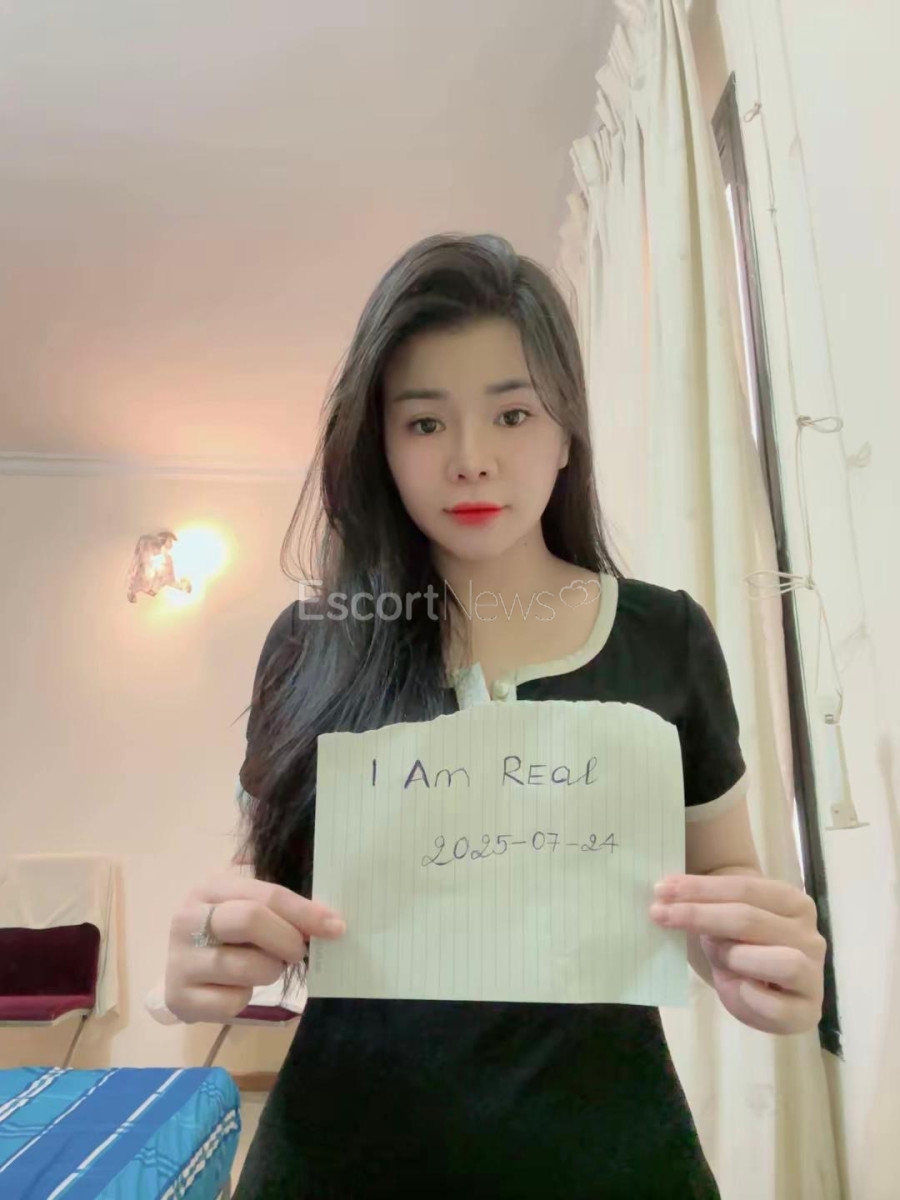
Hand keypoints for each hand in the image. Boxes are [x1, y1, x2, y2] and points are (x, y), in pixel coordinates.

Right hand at [165, 872, 345, 1023]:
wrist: (181, 970)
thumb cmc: (225, 933)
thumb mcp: (246, 905)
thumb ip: (281, 906)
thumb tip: (329, 918)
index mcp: (210, 888)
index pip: (266, 894)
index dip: (305, 912)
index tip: (336, 926)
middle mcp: (188, 919)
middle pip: (250, 920)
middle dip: (287, 939)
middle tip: (299, 952)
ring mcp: (181, 959)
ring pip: (246, 966)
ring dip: (270, 971)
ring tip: (266, 967)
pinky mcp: (179, 997)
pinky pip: (232, 1002)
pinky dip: (246, 998)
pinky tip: (239, 988)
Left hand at [649, 873, 826, 1033]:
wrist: (764, 989)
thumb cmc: (741, 946)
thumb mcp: (723, 922)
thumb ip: (708, 907)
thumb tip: (667, 896)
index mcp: (791, 902)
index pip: (744, 887)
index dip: (700, 888)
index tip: (661, 889)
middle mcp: (809, 934)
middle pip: (751, 918)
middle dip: (700, 915)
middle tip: (659, 914)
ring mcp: (813, 974)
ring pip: (781, 961)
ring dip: (735, 957)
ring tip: (717, 958)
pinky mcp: (807, 1011)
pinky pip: (777, 1006)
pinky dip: (749, 996)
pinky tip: (735, 988)